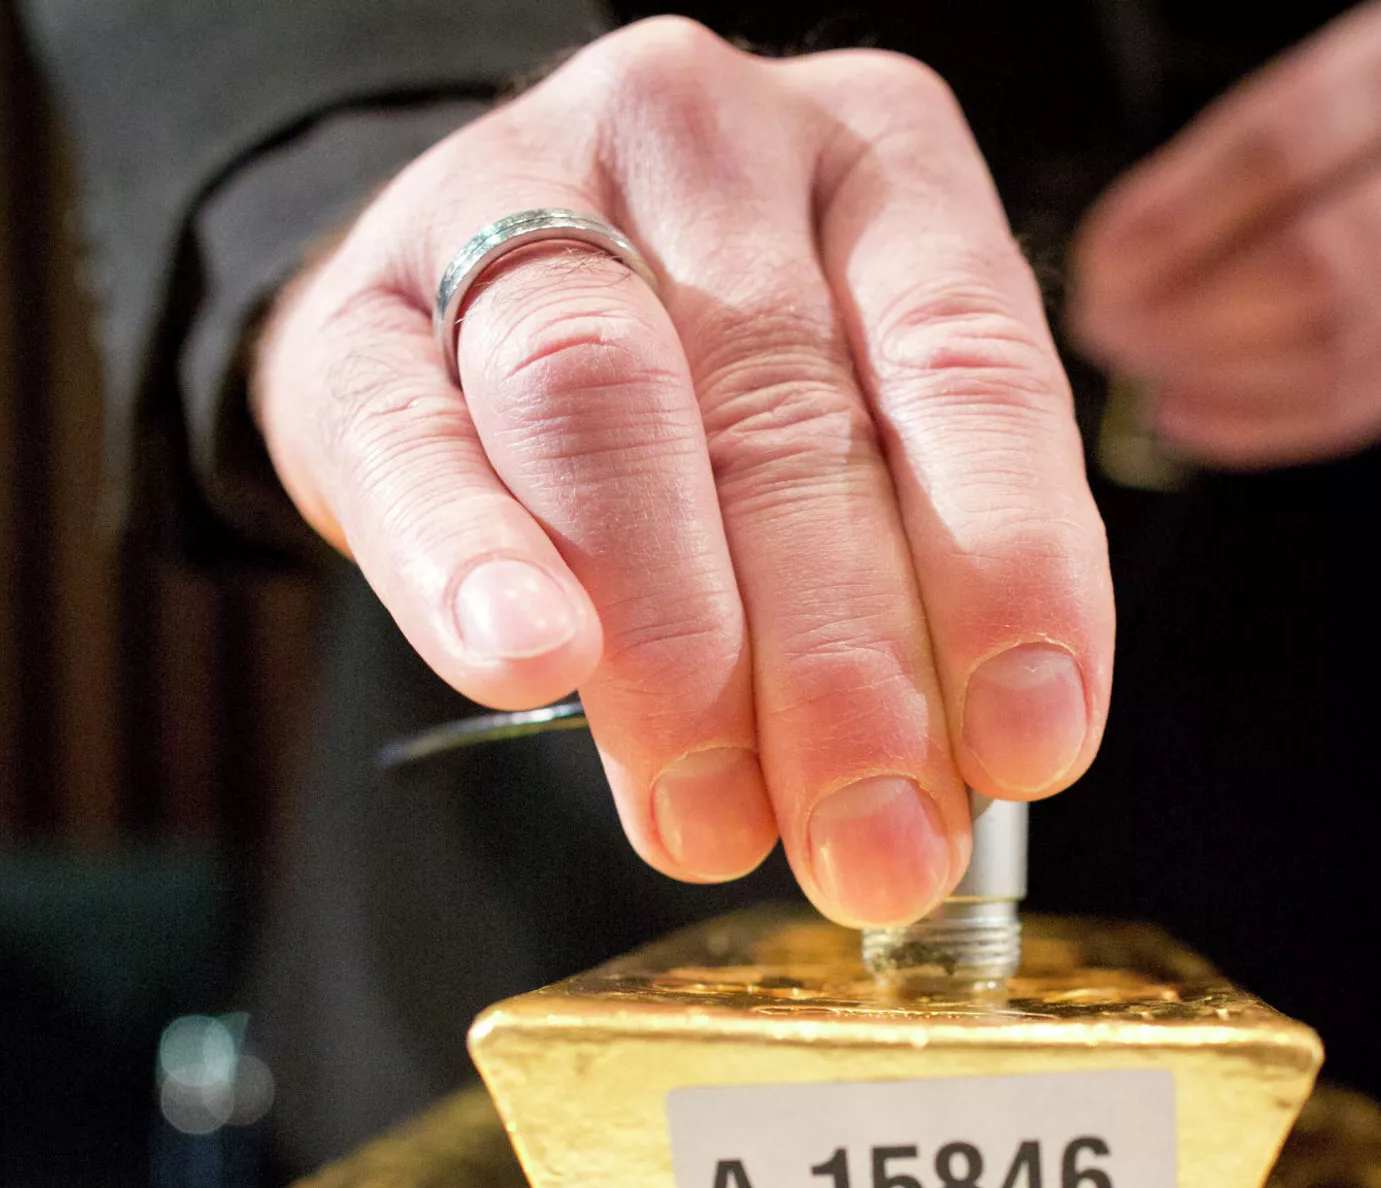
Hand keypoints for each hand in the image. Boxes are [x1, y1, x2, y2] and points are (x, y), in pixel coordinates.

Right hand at [254, 19, 1109, 925]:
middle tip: (871, 843)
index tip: (1025, 748)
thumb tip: (940, 800)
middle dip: (843, 667)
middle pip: (786, 414)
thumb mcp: (862, 445)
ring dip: (676, 646)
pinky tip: (523, 662)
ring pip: (600, 404)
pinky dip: (472, 561)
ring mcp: (511, 200)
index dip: (1007, 569)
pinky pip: (411, 441)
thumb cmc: (712, 400)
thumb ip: (914, 586)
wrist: (467, 299)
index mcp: (880, 172)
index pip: (968, 362)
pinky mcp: (355, 314)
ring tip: (711, 815)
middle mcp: (707, 151)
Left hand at [1068, 0, 1380, 467]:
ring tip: (1139, 370)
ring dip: (1213, 374)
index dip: (1175, 220)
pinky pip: (1348, 410)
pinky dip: (1250, 425)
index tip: (1098, 267)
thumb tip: (1113, 270)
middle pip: (1316, 266)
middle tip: (1107, 330)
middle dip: (1188, 314)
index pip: (1281, 151)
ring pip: (1332, 349)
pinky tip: (1180, 414)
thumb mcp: (1324, 88)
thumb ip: (1230, 165)